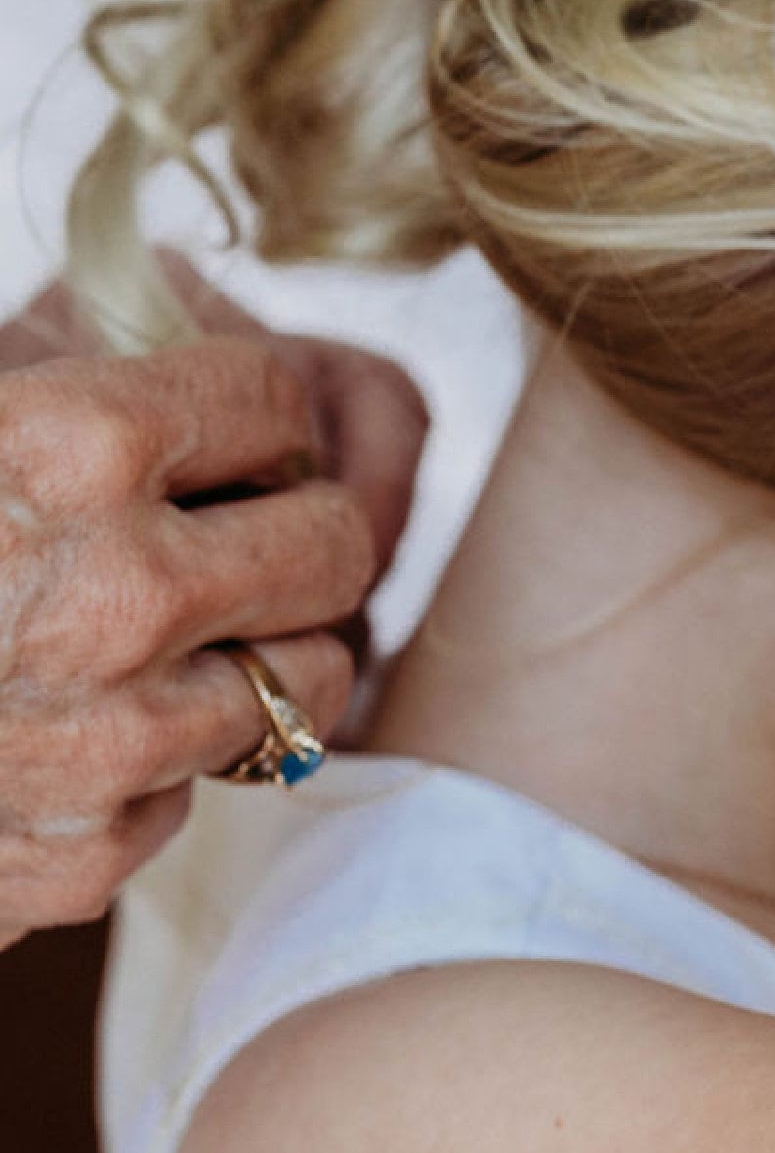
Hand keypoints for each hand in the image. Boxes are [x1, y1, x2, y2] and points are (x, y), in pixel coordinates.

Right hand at [0, 265, 428, 949]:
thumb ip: (59, 353)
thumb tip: (189, 297)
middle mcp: (116, 597)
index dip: (254, 412)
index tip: (224, 431)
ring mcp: (109, 742)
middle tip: (242, 529)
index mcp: (71, 445)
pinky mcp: (83, 856)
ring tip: (173, 635)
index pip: (279, 399)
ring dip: (260, 653)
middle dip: (300, 528)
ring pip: (308, 681)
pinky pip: (198, 787)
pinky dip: (159, 761)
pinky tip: (71, 731)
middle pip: (338, 545)